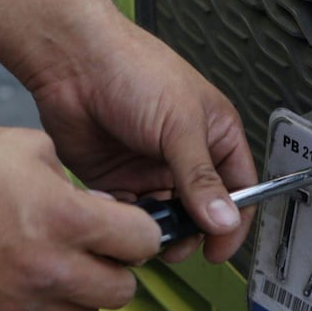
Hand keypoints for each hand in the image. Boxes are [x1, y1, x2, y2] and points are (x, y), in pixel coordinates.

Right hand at [0, 124, 161, 310]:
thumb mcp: (36, 149)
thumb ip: (79, 183)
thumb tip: (104, 208)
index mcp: (69, 219)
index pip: (144, 242)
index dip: (144, 232)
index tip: (133, 226)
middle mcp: (55, 265)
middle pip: (124, 290)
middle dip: (121, 268)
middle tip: (105, 249)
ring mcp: (28, 294)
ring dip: (91, 291)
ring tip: (74, 264)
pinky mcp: (4, 309)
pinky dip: (59, 303)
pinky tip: (44, 274)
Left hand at [28, 18, 256, 263]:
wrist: (72, 61)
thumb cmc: (132, 69)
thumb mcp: (179, 125)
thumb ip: (201, 178)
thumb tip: (223, 219)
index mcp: (215, 135)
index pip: (239, 189)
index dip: (233, 221)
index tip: (220, 249)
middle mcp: (186, 156)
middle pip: (203, 211)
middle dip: (193, 231)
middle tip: (180, 245)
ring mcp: (152, 169)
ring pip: (167, 217)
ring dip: (160, 229)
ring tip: (149, 232)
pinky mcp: (119, 180)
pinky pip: (132, 214)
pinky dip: (129, 222)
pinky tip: (122, 217)